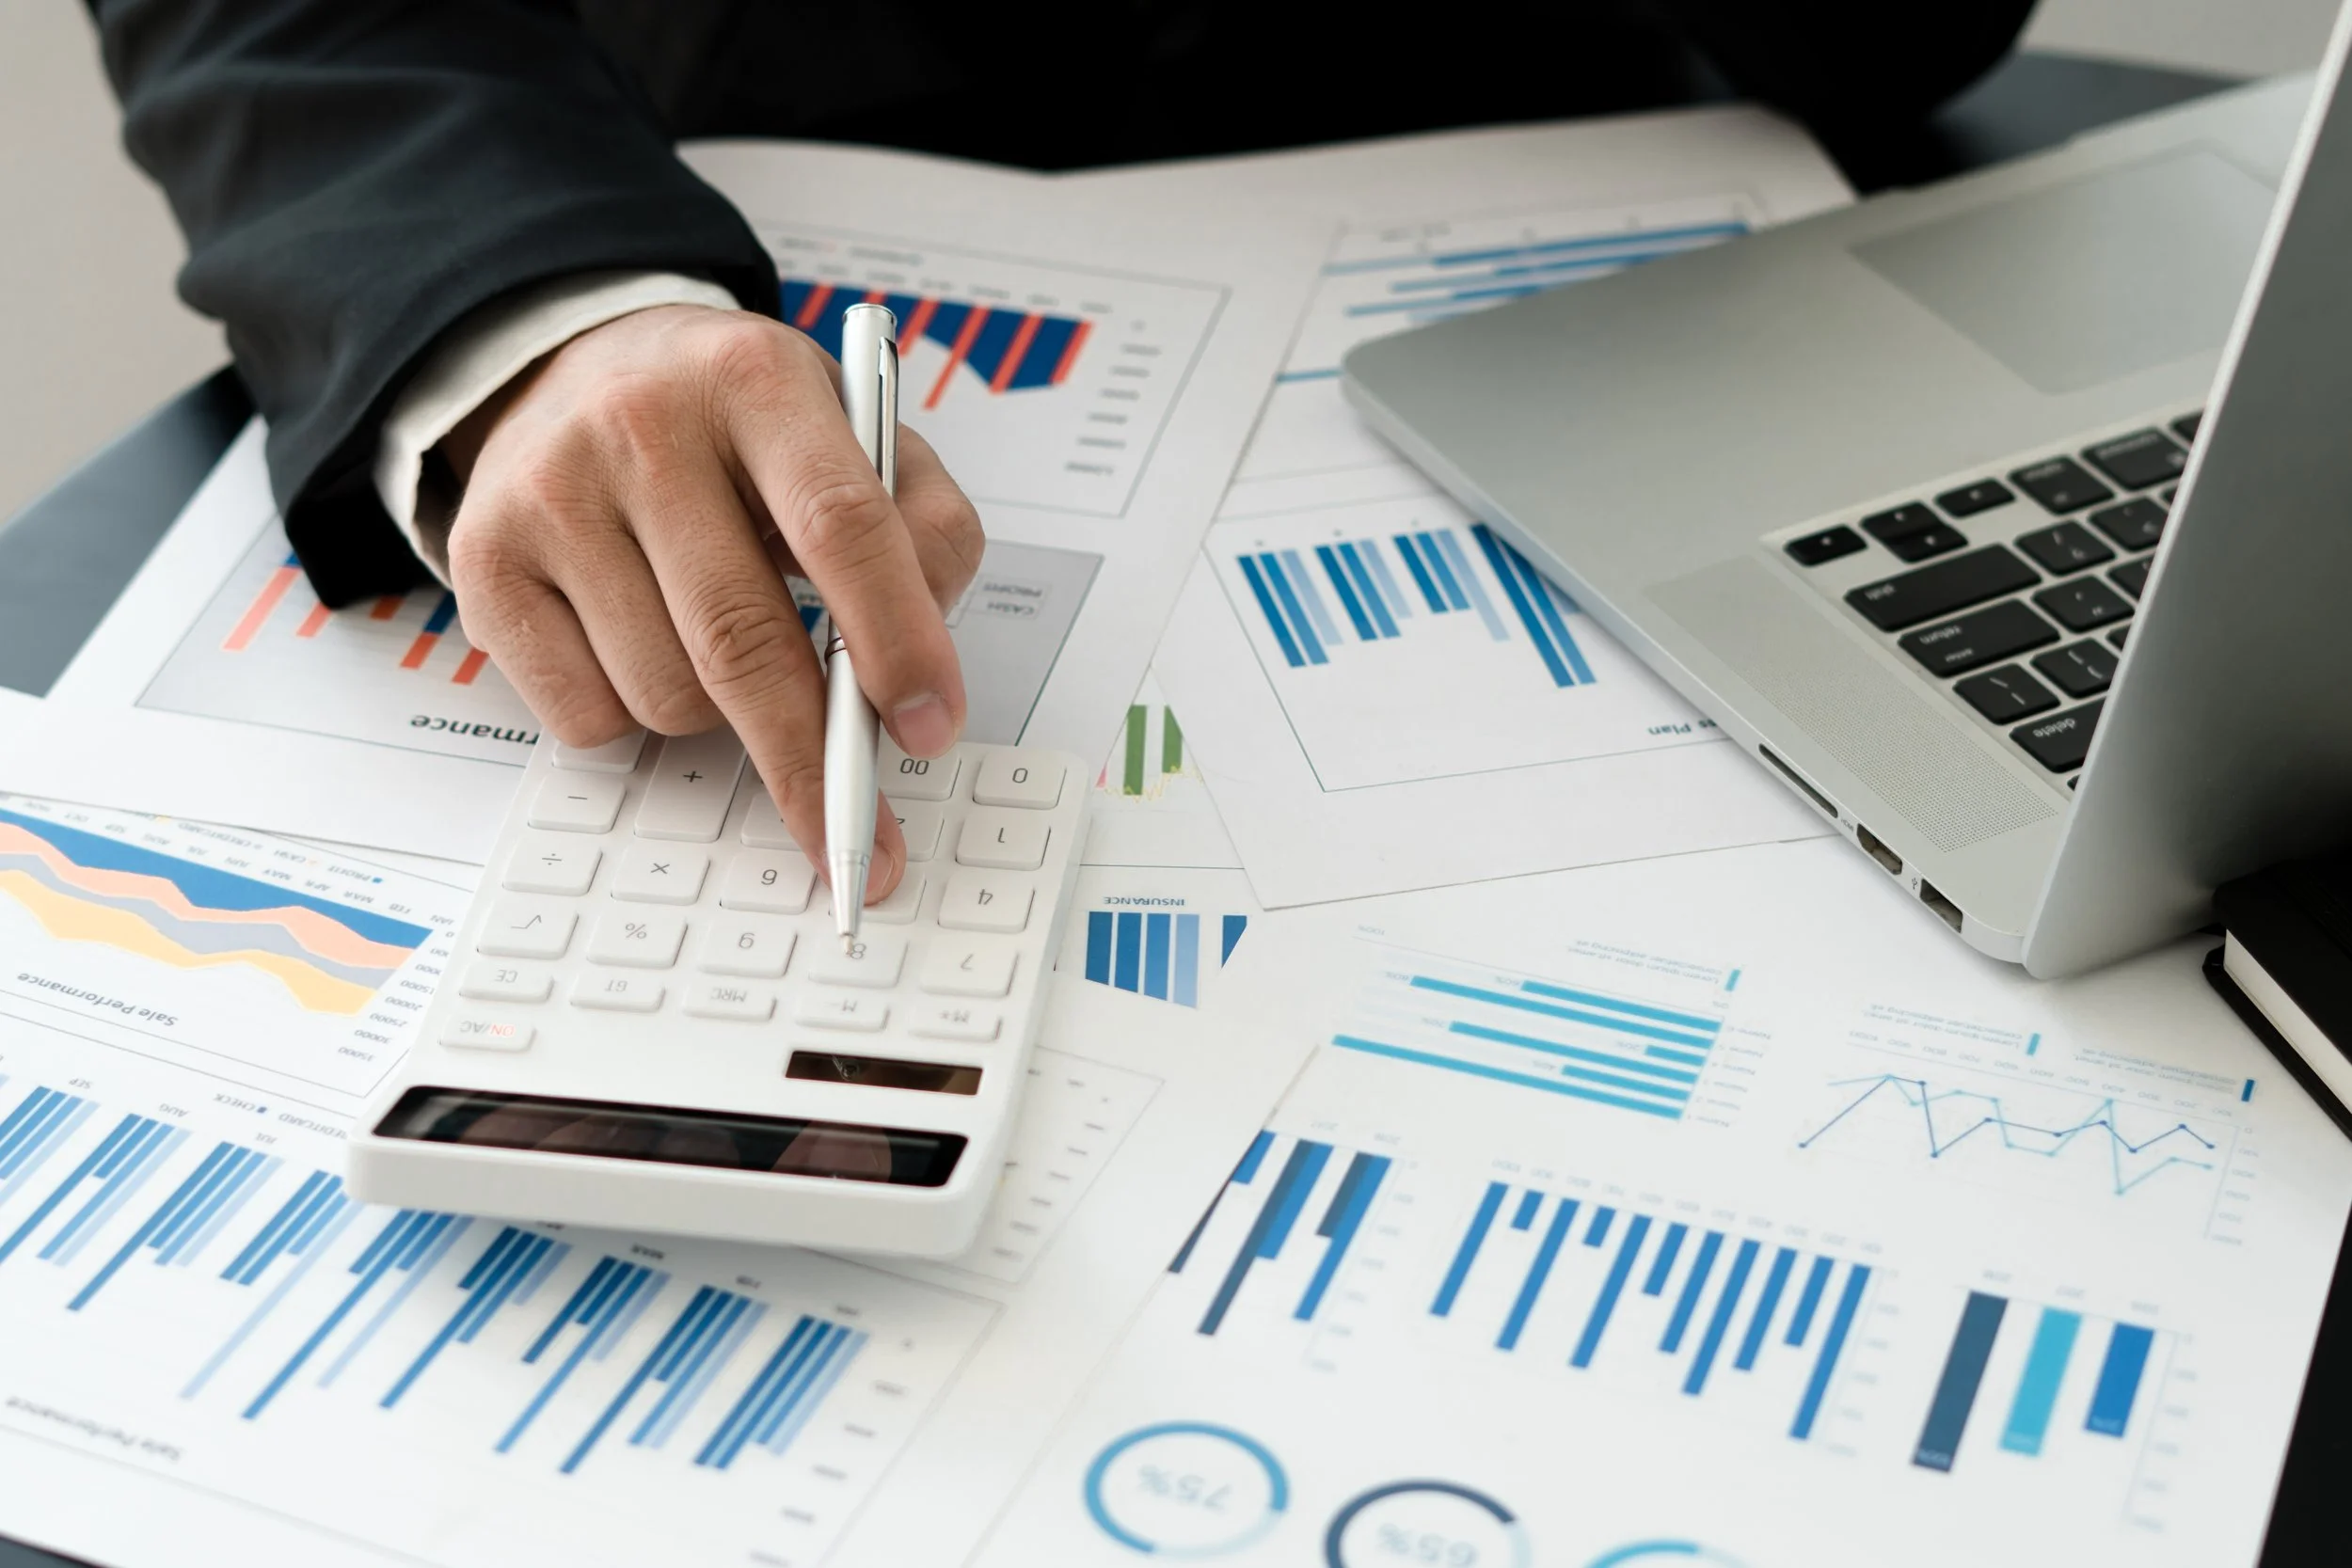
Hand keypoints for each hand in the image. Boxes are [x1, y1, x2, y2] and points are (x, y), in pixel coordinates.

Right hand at [441, 304, 983, 899]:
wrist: (572, 370)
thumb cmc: (735, 424)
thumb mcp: (853, 431)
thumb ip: (923, 527)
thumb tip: (924, 667)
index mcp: (755, 379)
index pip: (841, 527)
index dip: (896, 641)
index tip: (931, 727)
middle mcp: (641, 426)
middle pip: (742, 639)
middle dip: (811, 753)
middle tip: (857, 824)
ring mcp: (551, 494)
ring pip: (667, 695)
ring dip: (719, 718)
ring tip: (720, 645)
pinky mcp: (486, 564)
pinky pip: (587, 717)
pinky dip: (637, 718)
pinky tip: (644, 643)